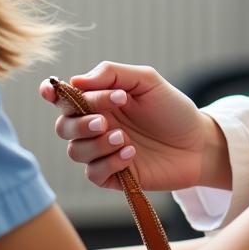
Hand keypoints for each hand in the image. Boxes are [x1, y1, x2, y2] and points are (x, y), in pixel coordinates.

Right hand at [40, 61, 224, 191]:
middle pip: (64, 126)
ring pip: (75, 151)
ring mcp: (103, 151)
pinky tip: (131, 154)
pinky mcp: (113, 176)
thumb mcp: (147, 81)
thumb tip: (76, 80)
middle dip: (79, 123)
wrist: (198, 142)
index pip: (66, 97)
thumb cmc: (172, 109)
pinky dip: (108, 163)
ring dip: (96, 144)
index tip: (50, 90)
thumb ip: (112, 74)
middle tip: (104, 120)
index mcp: (100, 100)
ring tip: (124, 138)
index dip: (52, 93)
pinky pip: (94, 173)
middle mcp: (97, 125)